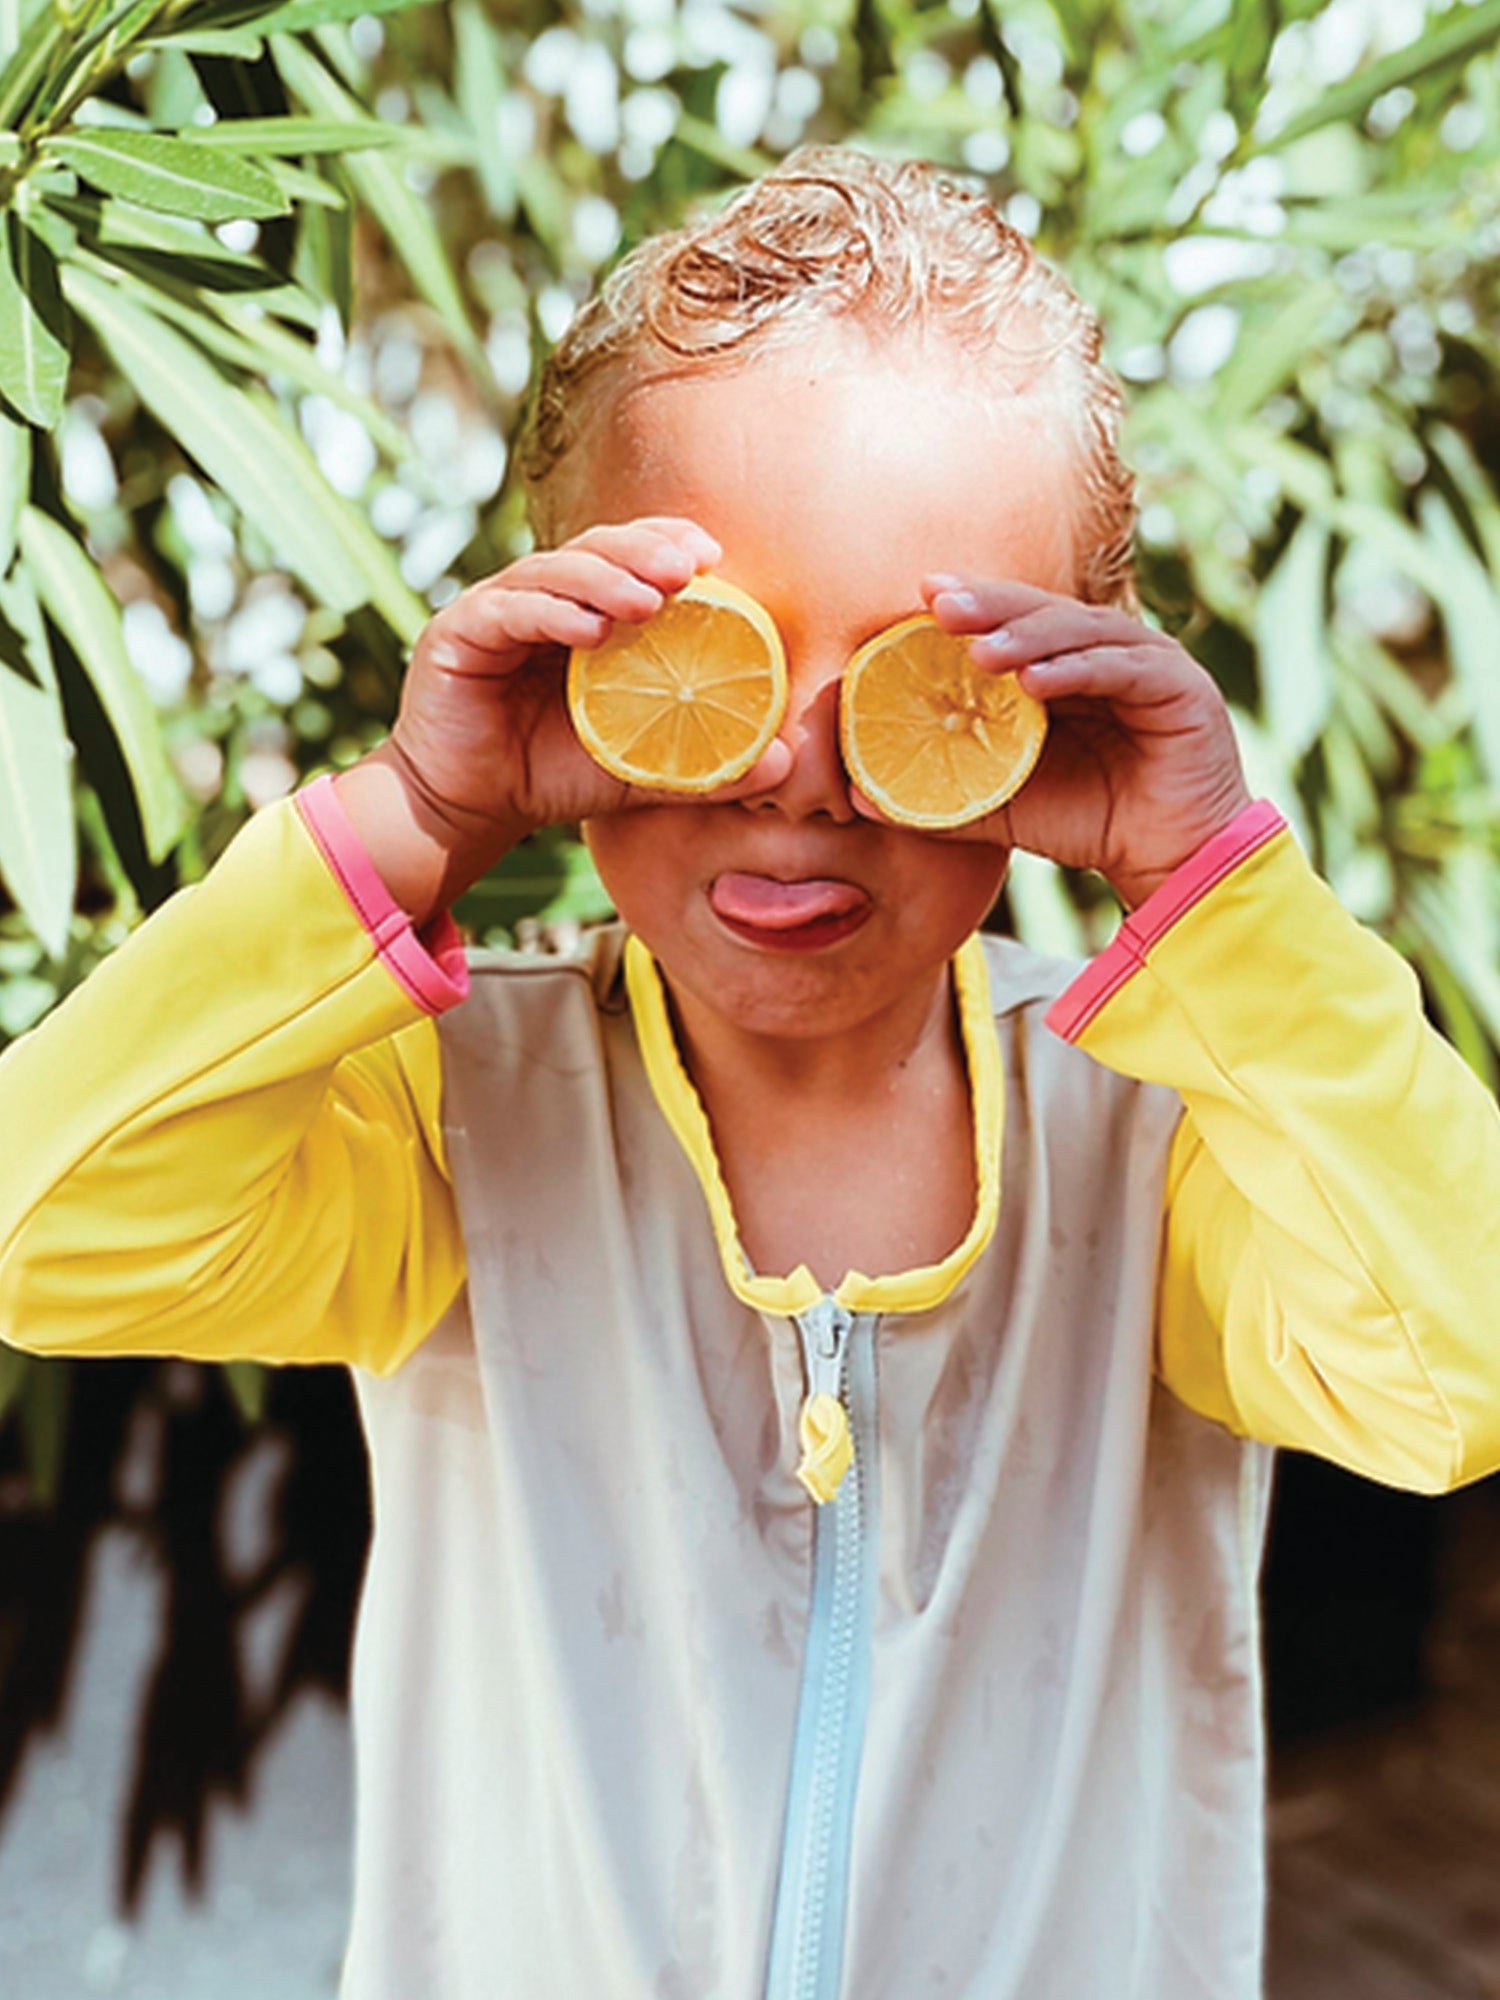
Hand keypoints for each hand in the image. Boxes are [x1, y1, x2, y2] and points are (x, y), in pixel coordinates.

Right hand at [337, 516, 790, 920]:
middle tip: (689, 565)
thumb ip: (705, 762)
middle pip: (593, 552)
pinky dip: (550, 612)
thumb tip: (785, 763)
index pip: (627, 560)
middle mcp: (539, 599)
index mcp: (584, 614)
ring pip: (553, 573)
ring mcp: (495, 610)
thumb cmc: (552, 777)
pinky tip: (589, 629)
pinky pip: (508, 611)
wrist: (469, 810)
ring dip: (603, 579)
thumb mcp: (640, 769)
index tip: (713, 554)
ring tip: (649, 598)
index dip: (665, 545)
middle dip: (643, 551)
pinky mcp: (456, 634)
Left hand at [887, 574, 1254, 911]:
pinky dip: (1078, 670)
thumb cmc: (1087, 824)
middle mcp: (1108, 651)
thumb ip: (939, 797)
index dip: (972, 603)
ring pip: (1081, 633)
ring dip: (1028, 637)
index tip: (921, 593)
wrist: (1168, 864)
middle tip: (938, 602)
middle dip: (990, 605)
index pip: (1014, 621)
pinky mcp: (1182, 688)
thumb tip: (859, 796)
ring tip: (979, 651)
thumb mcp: (1001, 805)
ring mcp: (1148, 663)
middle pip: (1043, 613)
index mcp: (1065, 664)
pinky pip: (1123, 670)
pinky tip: (1036, 682)